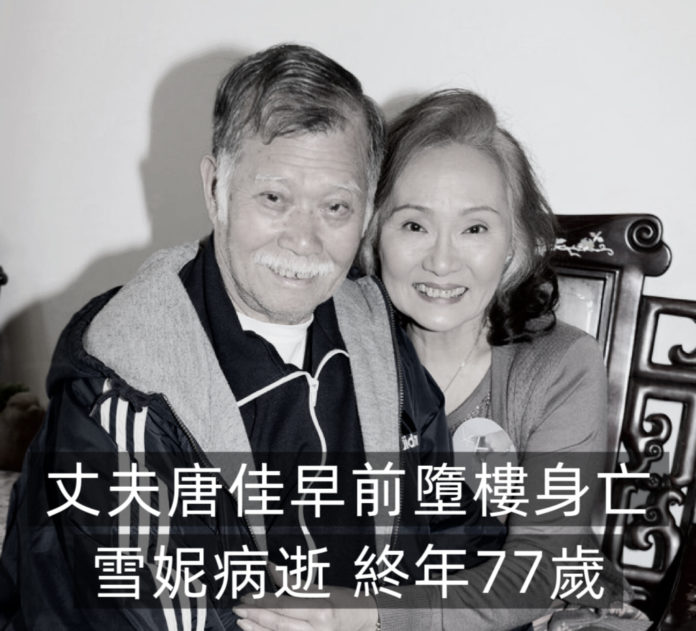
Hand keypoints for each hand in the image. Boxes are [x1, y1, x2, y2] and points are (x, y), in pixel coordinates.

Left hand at [234, 586, 377, 630]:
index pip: (285, 602)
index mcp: (320, 610)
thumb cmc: (345, 602)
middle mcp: (317, 630)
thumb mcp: (322, 589)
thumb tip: (273, 569)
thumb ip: (295, 582)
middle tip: (239, 607)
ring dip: (258, 629)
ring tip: (242, 622)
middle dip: (256, 614)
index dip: (265, 597)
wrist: (365, 622)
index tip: (249, 593)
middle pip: (279, 622)